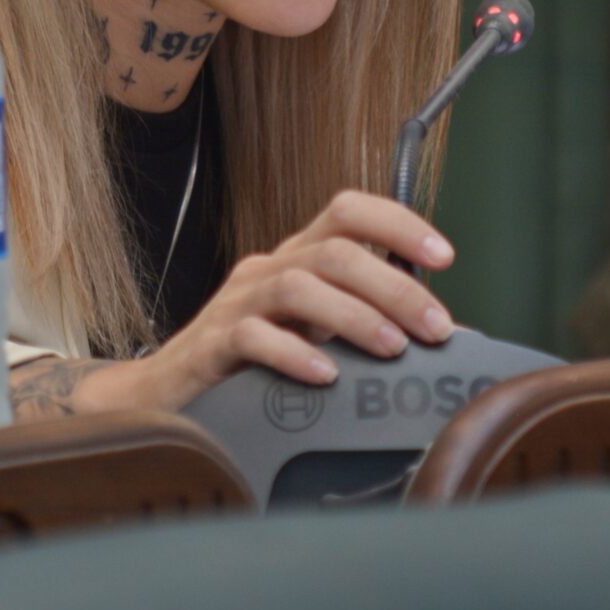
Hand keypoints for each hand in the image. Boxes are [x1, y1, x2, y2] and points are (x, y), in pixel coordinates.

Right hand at [67, 189, 456, 413]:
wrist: (166, 397)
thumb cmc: (249, 365)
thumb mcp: (311, 333)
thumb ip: (361, 321)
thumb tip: (436, 331)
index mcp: (295, 259)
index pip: (348, 212)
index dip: (397, 223)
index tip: (443, 256)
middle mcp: (267, 270)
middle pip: (335, 252)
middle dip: (394, 286)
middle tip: (434, 328)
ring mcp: (235, 304)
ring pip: (298, 287)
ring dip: (355, 315)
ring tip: (392, 349)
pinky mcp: (209, 347)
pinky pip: (252, 337)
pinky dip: (294, 353)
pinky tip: (326, 376)